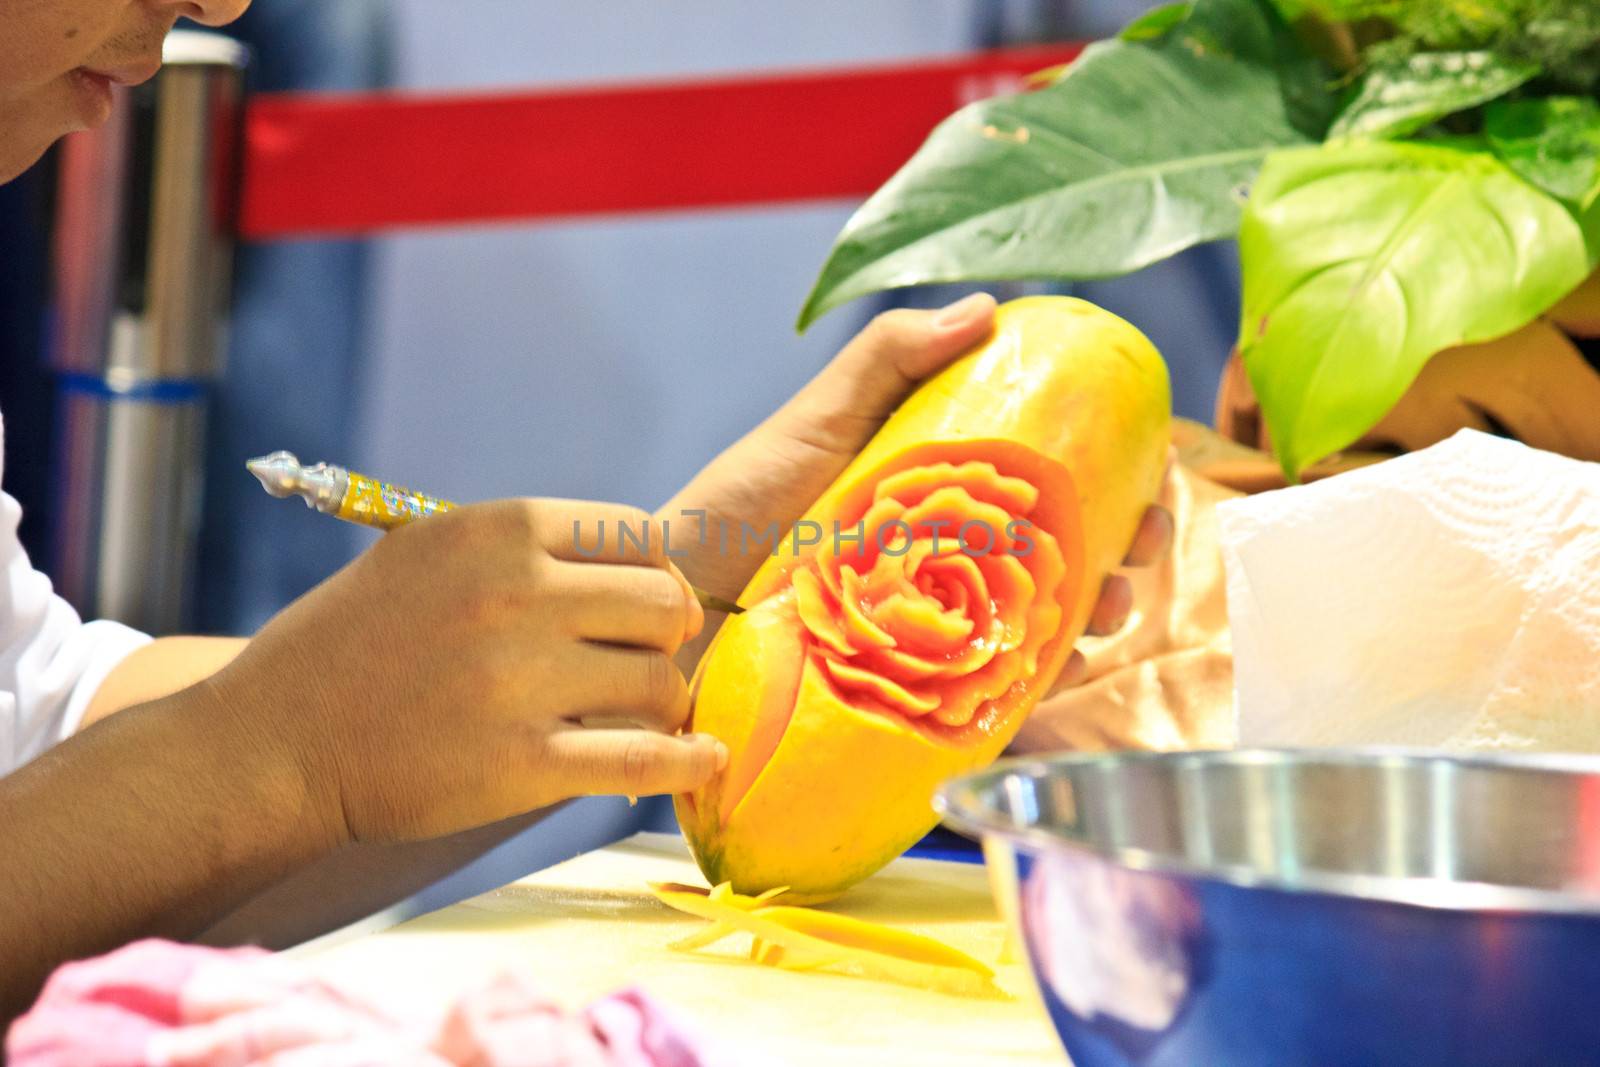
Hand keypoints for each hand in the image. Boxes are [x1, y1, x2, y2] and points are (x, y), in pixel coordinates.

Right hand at [207, 500, 726, 846]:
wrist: (274, 743)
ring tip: (637, 716)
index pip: (638, 536)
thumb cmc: (352, 645)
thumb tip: (637, 563)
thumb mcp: (427, 554)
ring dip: (661, 702)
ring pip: (659, 681)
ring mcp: (521, 679)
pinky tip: (703, 759)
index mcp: (498, 531)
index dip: (653, 575)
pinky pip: (642, 758)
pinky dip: (685, 761)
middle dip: (664, 636)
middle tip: (639, 663)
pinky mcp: (522, 764)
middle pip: (663, 604)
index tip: (639, 608)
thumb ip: (524, 551)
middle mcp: (517, 593)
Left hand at [662, 292, 1173, 670]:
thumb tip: (986, 307)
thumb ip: (887, 362)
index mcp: (940, 497)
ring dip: (1094, 618)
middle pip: (1064, 556)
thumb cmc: (736, 507)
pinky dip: (1037, 690)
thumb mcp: (814, 422)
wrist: (669, 606)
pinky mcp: (913, 695)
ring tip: (1103, 613)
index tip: (1145, 480)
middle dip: (1122, 553)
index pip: (1049, 486)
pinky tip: (1057, 677)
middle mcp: (949, 564)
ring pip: (1044, 627)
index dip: (1111, 483)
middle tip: (1138, 555)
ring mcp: (934, 631)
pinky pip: (993, 697)